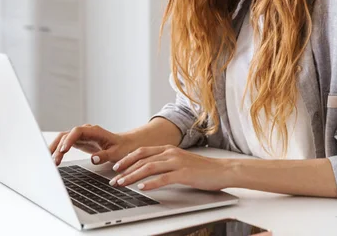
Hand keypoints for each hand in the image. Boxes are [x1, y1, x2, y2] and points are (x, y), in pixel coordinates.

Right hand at [49, 124, 135, 165]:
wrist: (125, 144)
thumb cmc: (121, 147)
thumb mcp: (116, 153)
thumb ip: (105, 155)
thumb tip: (93, 159)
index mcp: (94, 131)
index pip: (77, 132)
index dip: (69, 140)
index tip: (63, 150)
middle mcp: (86, 131)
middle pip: (66, 135)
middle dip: (58, 146)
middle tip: (54, 160)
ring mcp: (81, 136)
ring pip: (63, 139)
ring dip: (55, 148)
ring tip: (50, 161)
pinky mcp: (79, 141)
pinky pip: (65, 144)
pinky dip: (58, 150)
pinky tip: (53, 159)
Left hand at [108, 145, 229, 190]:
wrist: (222, 170)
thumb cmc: (201, 168)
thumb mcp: (180, 161)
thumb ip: (165, 162)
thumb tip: (147, 170)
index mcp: (168, 149)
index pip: (142, 151)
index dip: (127, 159)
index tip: (116, 167)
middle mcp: (171, 153)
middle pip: (142, 158)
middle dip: (125, 169)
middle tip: (114, 179)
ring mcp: (177, 162)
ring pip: (149, 167)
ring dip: (133, 176)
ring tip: (123, 183)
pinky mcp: (184, 173)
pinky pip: (164, 178)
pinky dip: (151, 183)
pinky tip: (143, 188)